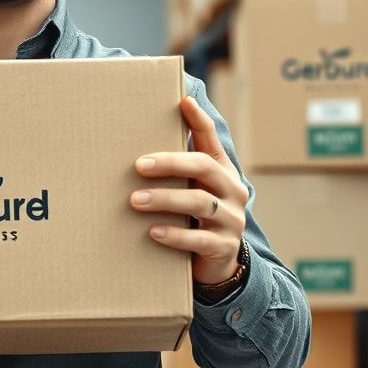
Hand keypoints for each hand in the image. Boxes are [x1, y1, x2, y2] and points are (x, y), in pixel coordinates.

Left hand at [130, 95, 247, 285]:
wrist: (218, 265)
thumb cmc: (195, 219)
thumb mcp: (192, 191)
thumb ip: (177, 170)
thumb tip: (137, 148)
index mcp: (222, 172)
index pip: (211, 141)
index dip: (199, 120)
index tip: (183, 101)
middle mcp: (232, 191)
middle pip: (204, 167)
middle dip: (170, 163)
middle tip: (138, 166)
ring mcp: (231, 220)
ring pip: (199, 203)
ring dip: (164, 199)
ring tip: (134, 201)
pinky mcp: (223, 247)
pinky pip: (198, 239)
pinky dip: (174, 234)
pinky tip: (153, 231)